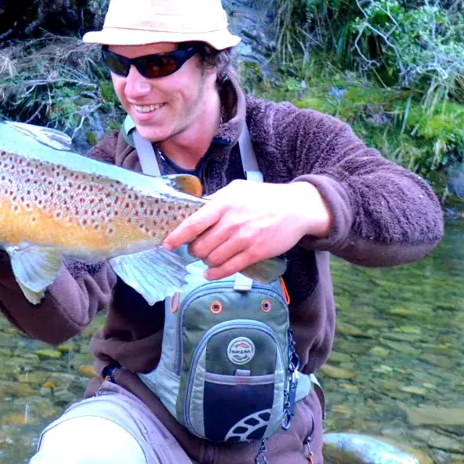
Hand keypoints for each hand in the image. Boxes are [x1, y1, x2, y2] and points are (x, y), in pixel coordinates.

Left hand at [162, 181, 331, 279]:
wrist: (297, 208)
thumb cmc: (264, 197)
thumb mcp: (237, 190)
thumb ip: (216, 201)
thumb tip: (193, 211)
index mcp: (224, 203)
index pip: (193, 223)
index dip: (176, 237)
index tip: (167, 244)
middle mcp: (232, 222)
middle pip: (200, 246)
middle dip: (194, 251)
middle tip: (196, 249)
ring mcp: (244, 239)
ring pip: (212, 259)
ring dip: (206, 261)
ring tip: (207, 257)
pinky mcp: (255, 252)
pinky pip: (229, 268)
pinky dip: (215, 273)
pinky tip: (210, 273)